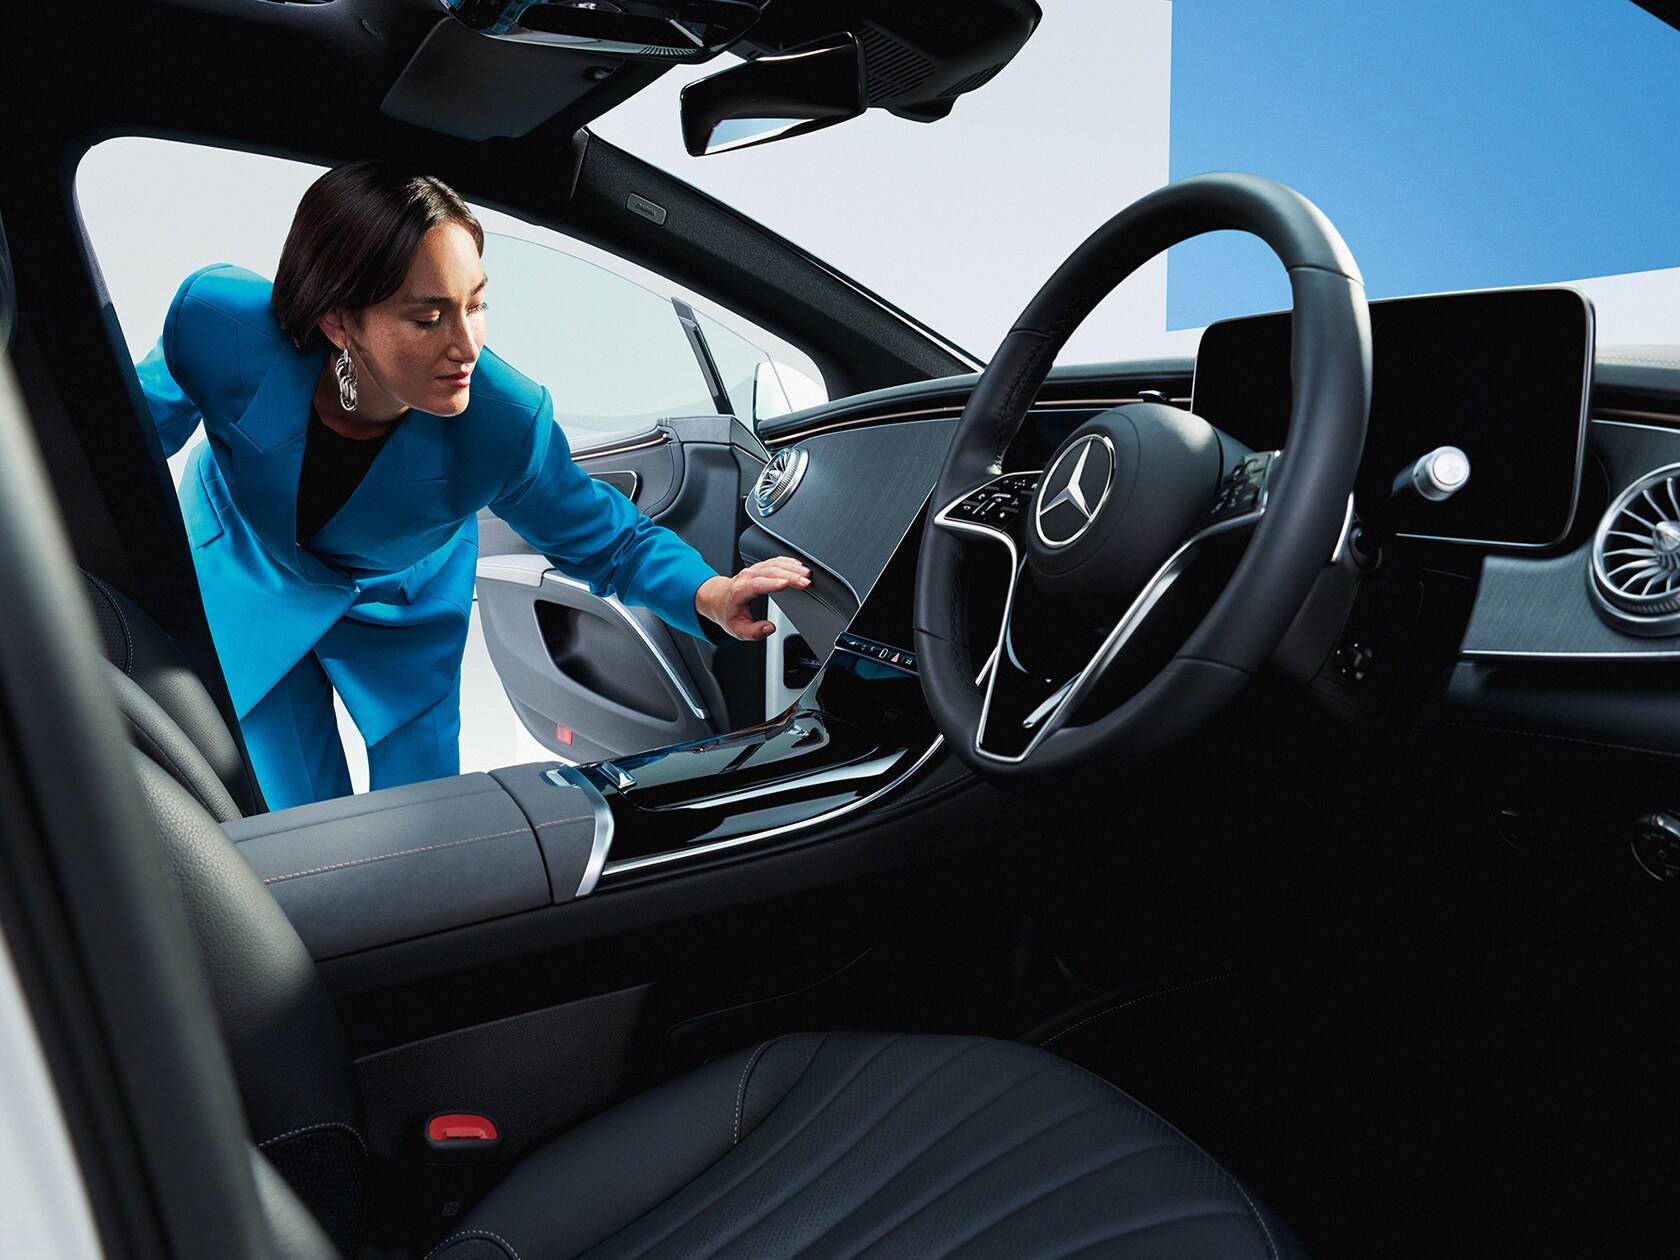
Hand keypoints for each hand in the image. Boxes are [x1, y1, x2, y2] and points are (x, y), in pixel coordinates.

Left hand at [695, 557, 811, 640]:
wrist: (719, 599)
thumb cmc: (729, 613)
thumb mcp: (738, 630)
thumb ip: (754, 632)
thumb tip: (770, 628)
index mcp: (740, 591)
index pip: (757, 584)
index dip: (772, 583)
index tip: (787, 583)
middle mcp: (746, 577)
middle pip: (770, 572)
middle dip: (790, 575)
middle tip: (806, 581)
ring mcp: (753, 570)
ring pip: (774, 564)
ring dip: (792, 567)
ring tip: (807, 573)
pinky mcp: (760, 567)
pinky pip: (774, 560)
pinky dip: (788, 562)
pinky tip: (799, 565)